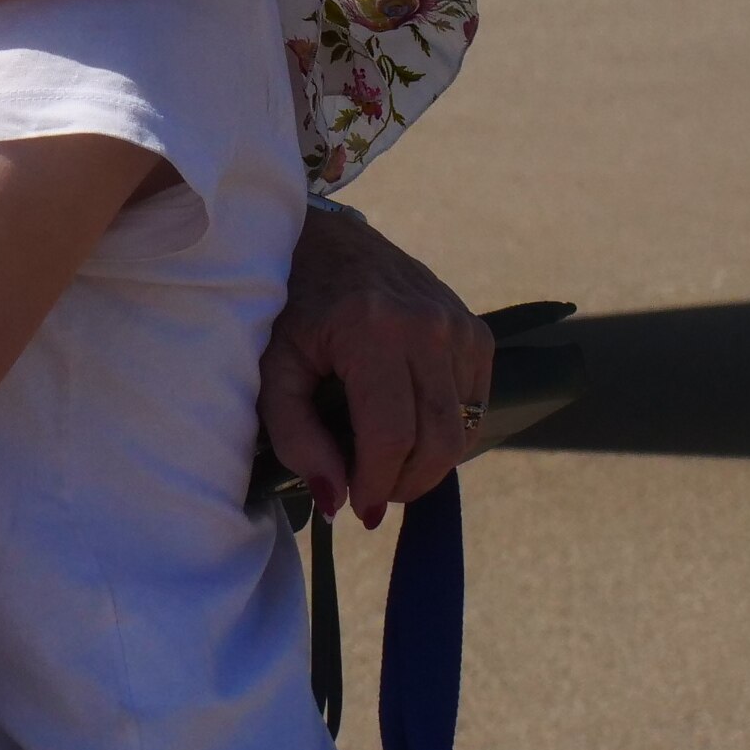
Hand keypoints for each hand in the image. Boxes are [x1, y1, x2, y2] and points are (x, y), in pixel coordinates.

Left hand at [259, 202, 492, 529]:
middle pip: (438, 438)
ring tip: (386, 468)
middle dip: (407, 484)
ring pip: (463, 427)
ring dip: (429, 464)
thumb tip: (335, 499)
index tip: (357, 509)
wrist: (323, 240)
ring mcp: (459, 325)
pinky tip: (409, 433)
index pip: (392, 435)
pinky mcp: (475, 330)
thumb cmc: (286, 306)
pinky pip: (474, 404)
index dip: (376, 484)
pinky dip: (447, 433)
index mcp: (374, 330)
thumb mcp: (273, 369)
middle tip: (372, 498)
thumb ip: (297, 437)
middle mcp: (429, 325)